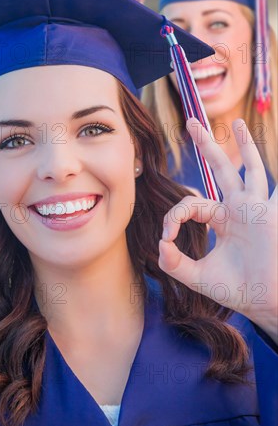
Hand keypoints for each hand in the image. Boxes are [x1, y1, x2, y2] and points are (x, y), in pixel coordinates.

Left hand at [158, 118, 277, 342]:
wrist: (264, 303)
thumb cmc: (237, 290)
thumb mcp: (198, 276)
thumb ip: (174, 263)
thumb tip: (159, 245)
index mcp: (221, 219)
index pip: (191, 204)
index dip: (173, 216)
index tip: (167, 238)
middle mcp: (238, 208)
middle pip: (219, 170)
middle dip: (205, 146)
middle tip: (191, 123)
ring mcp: (254, 208)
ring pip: (247, 169)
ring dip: (241, 145)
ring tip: (237, 122)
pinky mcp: (266, 212)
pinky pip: (270, 185)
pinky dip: (268, 163)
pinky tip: (263, 143)